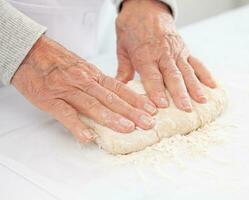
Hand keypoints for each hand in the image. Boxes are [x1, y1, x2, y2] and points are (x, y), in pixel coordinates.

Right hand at [12, 36, 156, 142]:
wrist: (30, 52)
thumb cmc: (58, 61)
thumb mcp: (83, 68)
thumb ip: (99, 83)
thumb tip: (117, 98)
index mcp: (94, 76)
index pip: (120, 89)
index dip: (137, 100)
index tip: (151, 110)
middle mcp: (85, 82)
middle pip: (112, 99)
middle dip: (132, 112)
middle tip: (147, 123)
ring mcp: (68, 91)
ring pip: (93, 105)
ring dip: (112, 118)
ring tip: (127, 128)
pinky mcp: (50, 99)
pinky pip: (65, 114)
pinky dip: (77, 125)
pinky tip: (88, 136)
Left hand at [115, 0, 215, 111]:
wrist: (145, 6)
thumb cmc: (132, 27)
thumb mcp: (122, 46)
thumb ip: (124, 68)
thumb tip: (120, 87)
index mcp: (145, 54)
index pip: (152, 75)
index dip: (157, 90)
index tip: (162, 105)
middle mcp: (162, 53)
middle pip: (172, 75)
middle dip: (180, 93)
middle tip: (186, 109)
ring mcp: (176, 51)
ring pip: (187, 71)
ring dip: (195, 87)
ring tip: (202, 101)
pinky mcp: (185, 49)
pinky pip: (196, 62)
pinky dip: (205, 74)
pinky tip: (212, 85)